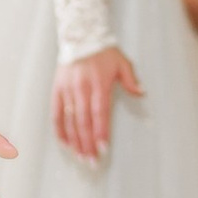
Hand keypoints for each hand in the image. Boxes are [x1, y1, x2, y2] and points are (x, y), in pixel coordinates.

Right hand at [53, 46, 141, 163]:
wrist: (80, 35)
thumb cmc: (104, 51)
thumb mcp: (122, 62)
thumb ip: (131, 79)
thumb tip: (141, 93)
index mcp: (98, 84)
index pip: (99, 113)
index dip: (100, 132)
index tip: (103, 148)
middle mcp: (81, 89)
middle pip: (83, 122)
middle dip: (88, 143)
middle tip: (92, 161)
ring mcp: (67, 90)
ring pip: (70, 120)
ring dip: (75, 141)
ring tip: (80, 156)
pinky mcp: (57, 90)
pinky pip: (56, 113)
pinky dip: (60, 129)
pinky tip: (65, 143)